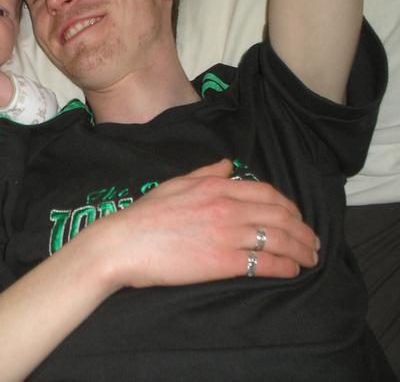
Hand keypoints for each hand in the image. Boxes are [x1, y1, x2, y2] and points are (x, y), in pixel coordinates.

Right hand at [92, 160, 319, 291]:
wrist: (124, 244)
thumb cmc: (145, 216)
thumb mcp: (175, 183)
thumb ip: (205, 173)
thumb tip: (228, 165)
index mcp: (215, 186)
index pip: (266, 192)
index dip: (288, 206)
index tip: (296, 217)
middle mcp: (227, 207)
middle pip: (280, 215)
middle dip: (303, 230)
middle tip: (312, 241)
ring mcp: (227, 234)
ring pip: (279, 239)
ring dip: (301, 249)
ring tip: (310, 258)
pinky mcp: (224, 262)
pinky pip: (266, 263)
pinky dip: (285, 267)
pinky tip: (291, 271)